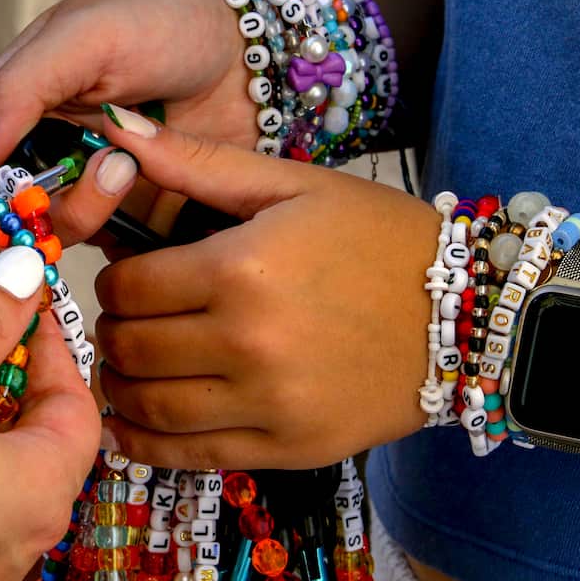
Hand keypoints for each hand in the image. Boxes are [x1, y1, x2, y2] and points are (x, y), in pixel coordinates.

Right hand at [0, 0, 254, 243]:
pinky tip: (147, 194)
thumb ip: (19, 89)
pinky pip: (104, 248)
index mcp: (17, 99)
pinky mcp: (130, 218)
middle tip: (92, 166)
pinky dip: (118, 232)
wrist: (249, 54)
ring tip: (129, 166)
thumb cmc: (164, 26)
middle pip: (6, 204)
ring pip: (53, 230)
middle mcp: (44, 149)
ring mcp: (87, 187)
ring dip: (84, 208)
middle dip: (33, 202)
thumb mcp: (83, 37)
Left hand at [90, 107, 440, 468]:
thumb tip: (117, 125)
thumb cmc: (380, 239)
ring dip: (119, 388)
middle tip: (124, 323)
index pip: (130, 287)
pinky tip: (133, 426)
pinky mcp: (287, 448)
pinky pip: (191, 454)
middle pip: (132, 347)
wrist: (468, 315)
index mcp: (241, 268)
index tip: (125, 279)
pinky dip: (146, 444)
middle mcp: (248, 342)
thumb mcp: (294, 184)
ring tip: (125, 369)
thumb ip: (198, 162)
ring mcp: (269, 403)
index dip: (113, 281)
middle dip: (112, 332)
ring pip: (150, 407)